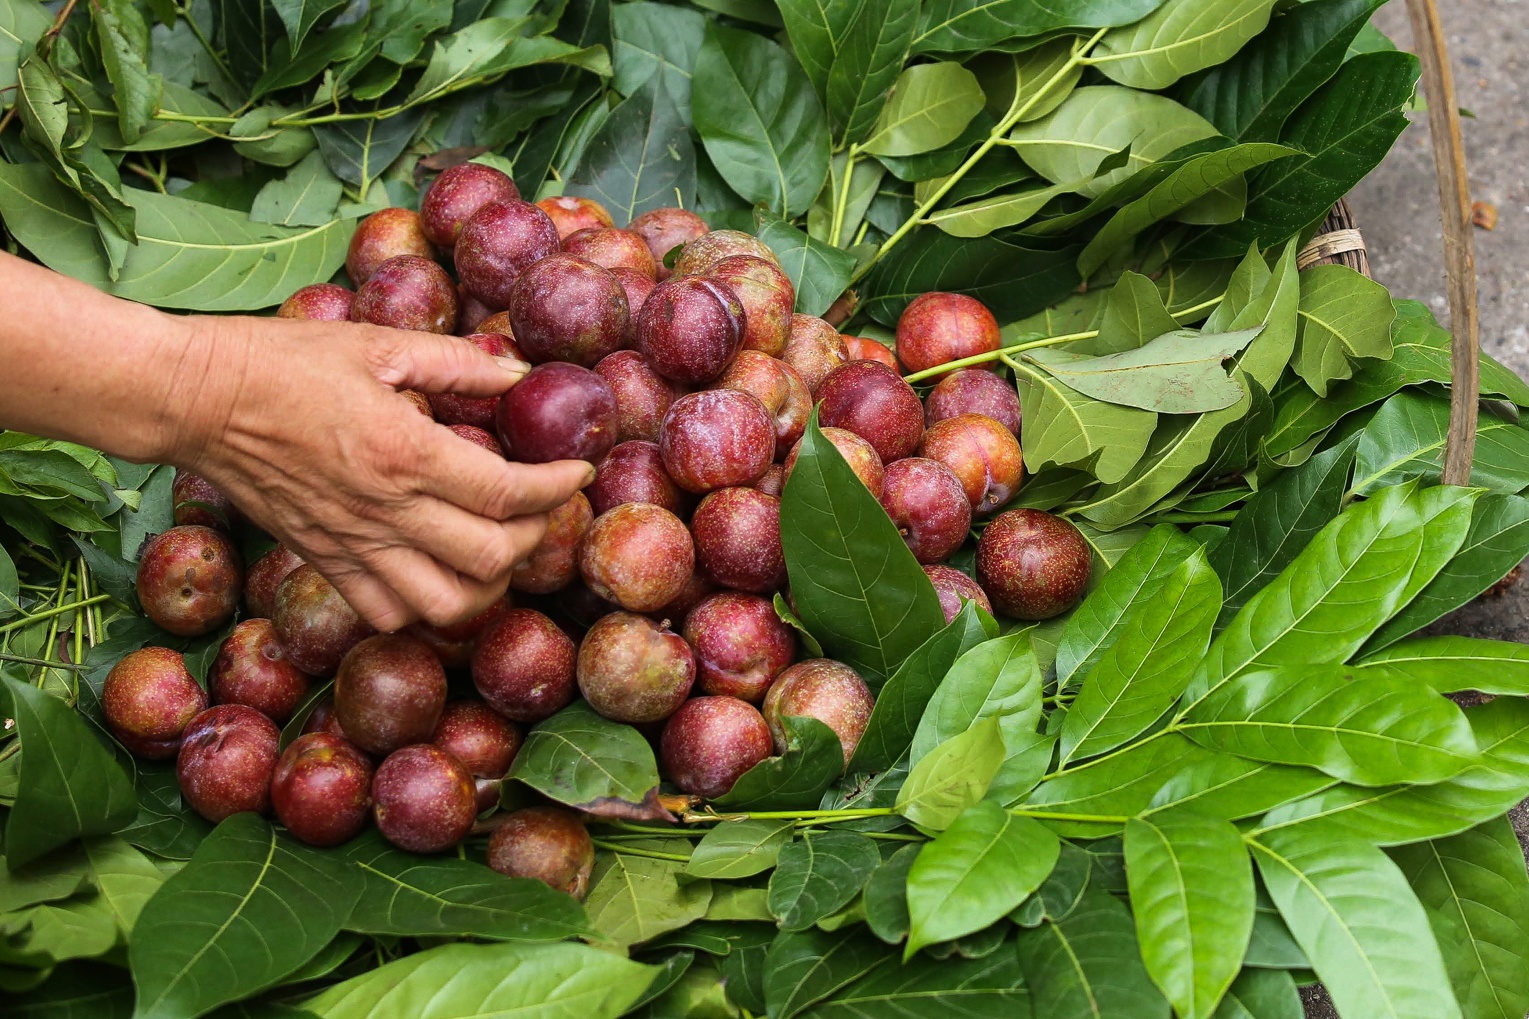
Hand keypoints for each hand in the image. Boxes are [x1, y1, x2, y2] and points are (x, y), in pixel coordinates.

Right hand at [166, 314, 592, 631]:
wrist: (197, 398)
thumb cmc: (285, 361)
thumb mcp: (378, 343)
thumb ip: (457, 364)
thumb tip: (518, 373)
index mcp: (405, 452)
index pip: (508, 493)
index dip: (556, 489)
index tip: (577, 473)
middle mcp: (385, 510)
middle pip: (491, 559)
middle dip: (532, 539)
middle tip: (539, 509)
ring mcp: (353, 545)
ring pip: (446, 606)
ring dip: (488, 586)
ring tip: (496, 551)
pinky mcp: (324, 562)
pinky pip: (387, 613)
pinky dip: (425, 608)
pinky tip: (438, 572)